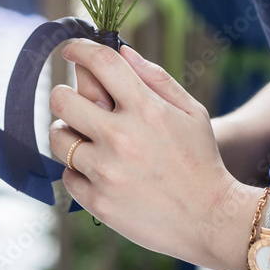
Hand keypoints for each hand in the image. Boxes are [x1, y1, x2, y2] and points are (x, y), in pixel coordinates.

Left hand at [48, 40, 239, 268]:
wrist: (211, 220)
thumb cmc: (200, 160)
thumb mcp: (191, 112)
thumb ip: (155, 78)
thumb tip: (121, 51)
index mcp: (146, 109)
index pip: (100, 62)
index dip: (79, 49)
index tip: (70, 51)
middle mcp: (121, 136)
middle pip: (62, 99)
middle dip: (63, 96)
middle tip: (74, 104)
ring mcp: (106, 170)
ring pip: (58, 137)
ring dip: (68, 134)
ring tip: (88, 141)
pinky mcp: (97, 201)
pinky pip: (67, 174)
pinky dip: (79, 172)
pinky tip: (101, 173)